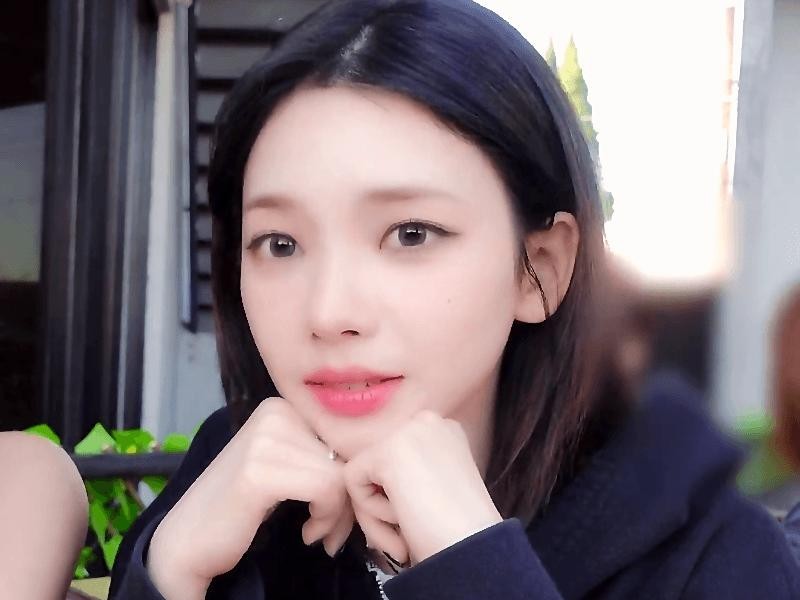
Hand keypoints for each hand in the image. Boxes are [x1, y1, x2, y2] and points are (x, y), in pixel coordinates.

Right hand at [147, 398, 353, 598]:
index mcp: (280, 406)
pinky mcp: (260, 472)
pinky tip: (307, 533)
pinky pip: (326, 488)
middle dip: (345, 499)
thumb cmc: (243, 506)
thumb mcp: (285, 466)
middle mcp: (273, 412)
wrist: (187, 540)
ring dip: (337, 514)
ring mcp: (264, 439)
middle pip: (344, 454)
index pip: (342, 435)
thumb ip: (319, 454)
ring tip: (317, 532)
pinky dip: (325, 517)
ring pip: (340, 474)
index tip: (337, 510)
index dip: (348, 475)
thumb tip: (373, 457)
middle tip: (329, 529)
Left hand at [344, 410, 502, 566]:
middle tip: (406, 536)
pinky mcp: (386, 450)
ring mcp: (406, 431)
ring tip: (408, 531)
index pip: (394, 456)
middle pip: (377, 461)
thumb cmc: (459, 532)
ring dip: (377, 512)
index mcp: (443, 428)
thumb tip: (369, 474)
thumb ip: (411, 471)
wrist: (474, 548)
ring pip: (363, 471)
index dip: (397, 495)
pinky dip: (369, 513)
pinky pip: (352, 481)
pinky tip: (402, 521)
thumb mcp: (438, 485)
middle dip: (383, 504)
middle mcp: (426, 420)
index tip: (418, 521)